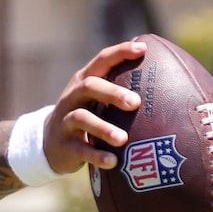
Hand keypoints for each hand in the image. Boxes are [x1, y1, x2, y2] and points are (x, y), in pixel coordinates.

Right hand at [42, 40, 144, 174]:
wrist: (48, 144)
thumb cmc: (85, 117)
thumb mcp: (95, 100)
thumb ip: (118, 90)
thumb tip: (164, 82)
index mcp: (83, 81)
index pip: (101, 61)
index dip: (120, 53)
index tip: (142, 50)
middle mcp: (72, 97)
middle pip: (89, 87)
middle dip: (112, 93)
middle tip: (136, 103)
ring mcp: (65, 121)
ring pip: (82, 118)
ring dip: (103, 128)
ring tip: (123, 139)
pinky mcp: (64, 144)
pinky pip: (80, 149)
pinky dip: (96, 155)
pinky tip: (113, 161)